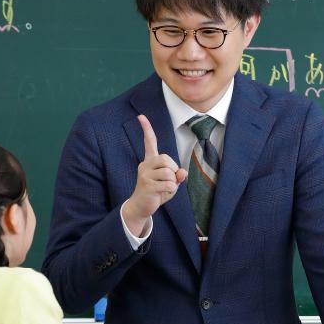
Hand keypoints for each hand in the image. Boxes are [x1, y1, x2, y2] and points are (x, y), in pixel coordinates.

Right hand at [123, 115, 186, 235]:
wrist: (141, 207)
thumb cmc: (156, 192)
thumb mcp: (169, 183)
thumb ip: (177, 176)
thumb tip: (182, 172)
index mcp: (149, 161)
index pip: (149, 142)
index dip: (146, 129)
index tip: (141, 116)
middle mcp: (145, 165)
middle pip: (165, 158)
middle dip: (173, 169)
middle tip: (169, 180)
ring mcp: (144, 175)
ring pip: (168, 172)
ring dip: (172, 182)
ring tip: (165, 188)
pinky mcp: (147, 185)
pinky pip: (168, 184)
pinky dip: (171, 190)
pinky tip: (163, 194)